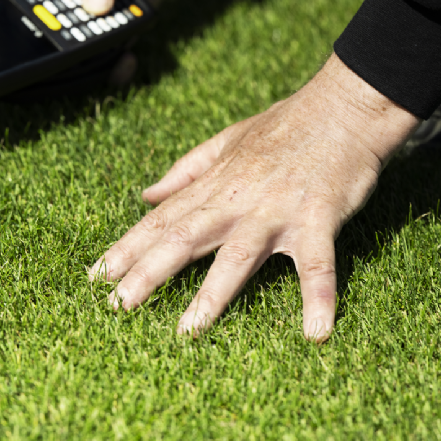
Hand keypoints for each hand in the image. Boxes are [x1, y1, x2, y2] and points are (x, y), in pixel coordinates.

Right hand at [0, 0, 188, 83]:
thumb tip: (96, 6)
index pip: (10, 0)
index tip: (1, 50)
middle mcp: (63, 1)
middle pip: (43, 39)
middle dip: (54, 54)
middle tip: (73, 54)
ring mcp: (89, 19)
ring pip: (76, 56)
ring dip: (90, 63)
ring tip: (111, 54)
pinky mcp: (115, 31)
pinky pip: (108, 59)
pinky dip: (116, 68)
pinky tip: (126, 61)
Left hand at [88, 54, 419, 341]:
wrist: (344, 106)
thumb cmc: (286, 125)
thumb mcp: (228, 140)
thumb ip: (186, 171)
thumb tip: (146, 194)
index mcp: (214, 186)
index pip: (161, 222)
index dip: (127, 249)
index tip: (95, 276)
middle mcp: (236, 200)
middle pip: (183, 239)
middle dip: (147, 273)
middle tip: (117, 307)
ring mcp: (275, 211)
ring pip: (236, 257)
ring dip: (211, 295)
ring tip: (186, 331)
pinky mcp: (318, 218)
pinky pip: (318, 264)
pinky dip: (318, 298)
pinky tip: (315, 333)